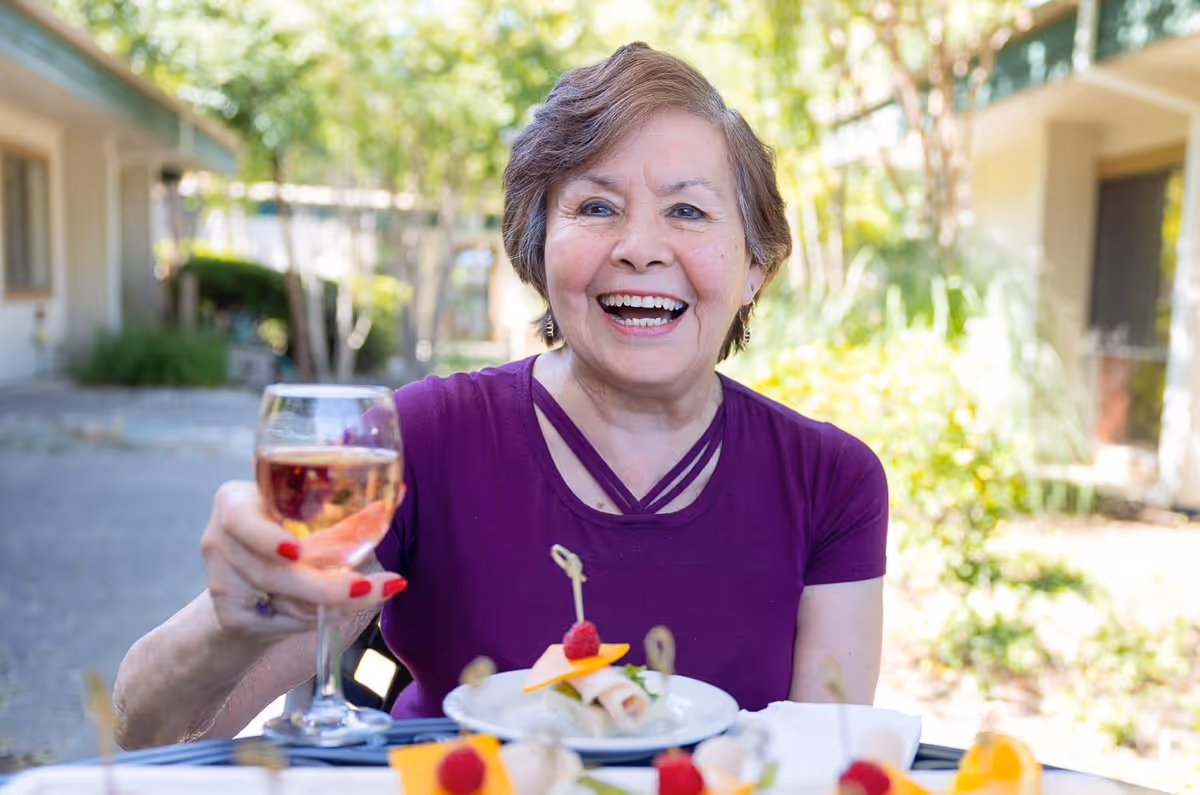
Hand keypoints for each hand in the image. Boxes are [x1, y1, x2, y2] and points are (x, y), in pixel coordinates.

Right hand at [199, 481, 406, 638]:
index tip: (296, 551)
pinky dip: (316, 617)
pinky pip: (280, 622)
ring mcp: (221, 582)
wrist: (247, 580)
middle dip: (321, 586)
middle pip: (269, 572)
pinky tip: (343, 610)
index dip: (265, 537)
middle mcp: (219, 540)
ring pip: (279, 600)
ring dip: (329, 602)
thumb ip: (345, 509)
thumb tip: (398, 491)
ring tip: (371, 592)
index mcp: (235, 502)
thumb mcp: (305, 516)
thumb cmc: (287, 535)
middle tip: (366, 586)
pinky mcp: (231, 616)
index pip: (239, 519)